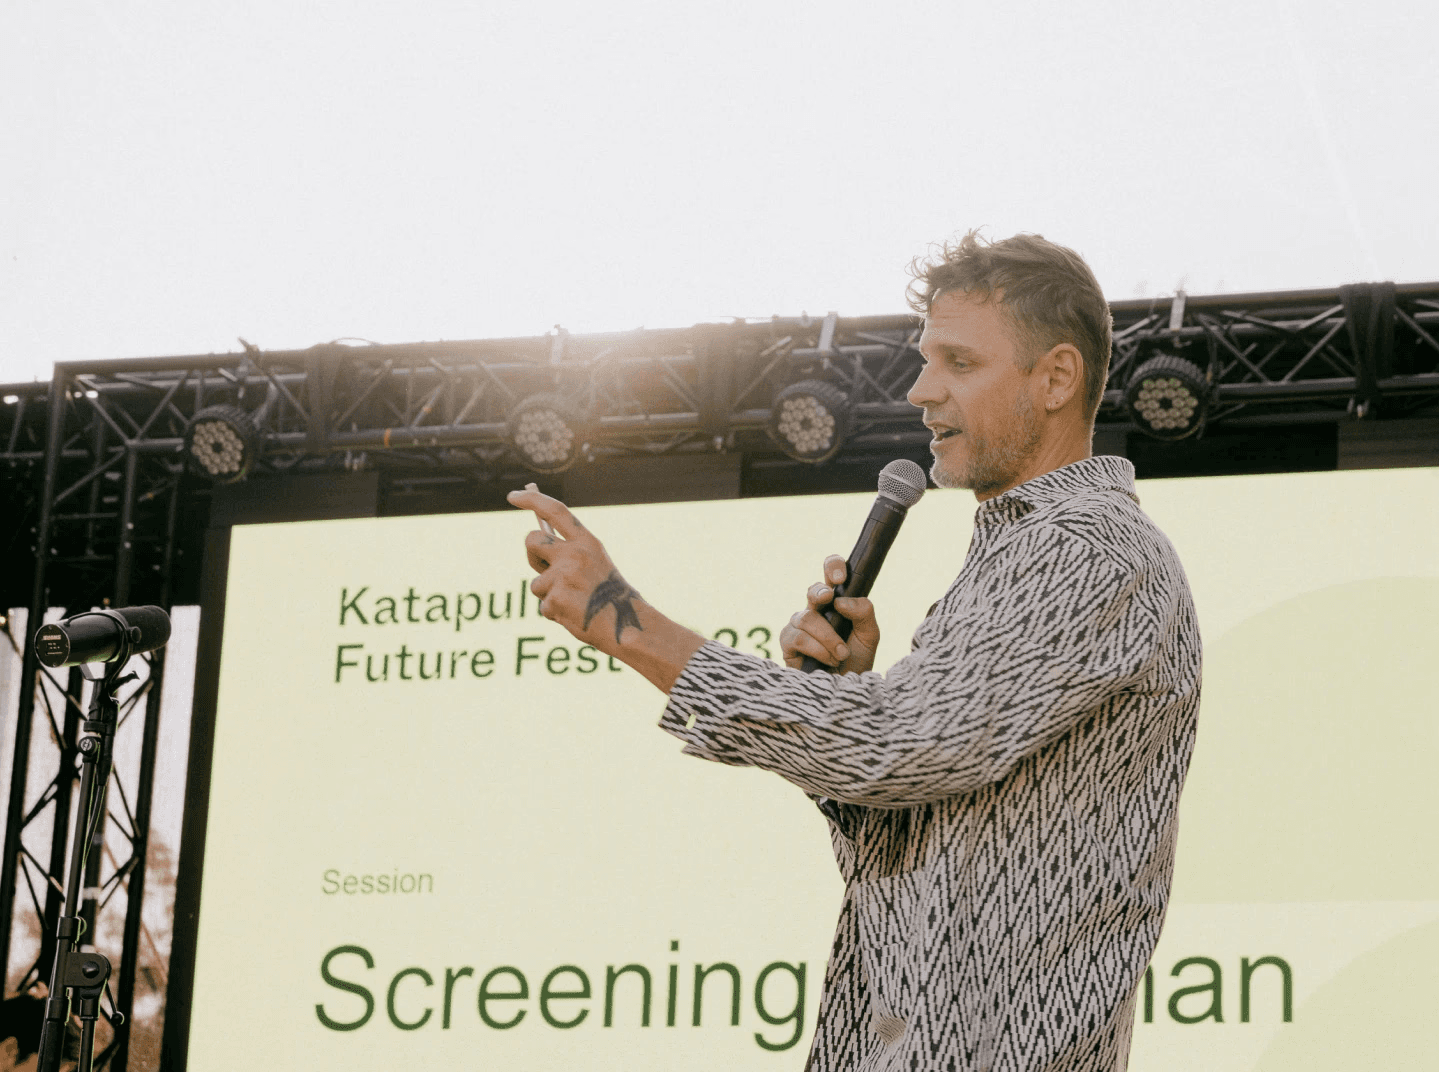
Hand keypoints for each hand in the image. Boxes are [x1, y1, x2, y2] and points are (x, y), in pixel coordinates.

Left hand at [506, 487, 644, 652]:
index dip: (531, 499)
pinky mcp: (554, 599)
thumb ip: (568, 553)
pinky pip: (543, 605)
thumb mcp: (595, 564)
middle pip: (531, 541)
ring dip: (548, 594)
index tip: (513, 496)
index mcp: (587, 541)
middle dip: (531, 555)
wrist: (627, 626)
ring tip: (574, 602)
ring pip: (536, 582)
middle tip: (542, 567)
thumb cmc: (609, 595)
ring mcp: (563, 576)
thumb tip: (535, 546)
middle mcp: (574, 554)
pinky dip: (555, 613)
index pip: (555, 510)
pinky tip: (575, 615)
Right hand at [779, 555, 879, 673]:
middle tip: (829, 597)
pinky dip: (818, 650)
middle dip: (820, 592)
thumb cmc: (856, 661)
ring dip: (829, 638)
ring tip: (841, 655)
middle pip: (813, 589)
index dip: (833, 567)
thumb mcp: (869, 635)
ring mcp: (799, 625)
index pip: (831, 573)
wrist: (846, 691)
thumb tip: (841, 601)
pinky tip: (828, 661)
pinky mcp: (787, 642)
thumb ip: (864, 613)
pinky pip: (799, 637)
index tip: (841, 578)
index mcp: (836, 602)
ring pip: (808, 618)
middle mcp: (815, 610)